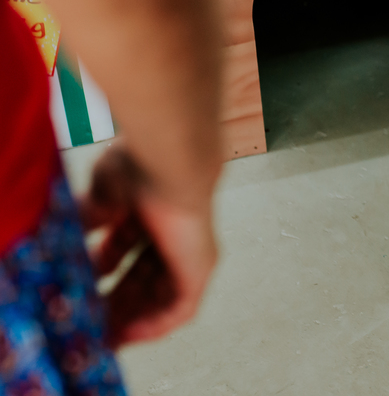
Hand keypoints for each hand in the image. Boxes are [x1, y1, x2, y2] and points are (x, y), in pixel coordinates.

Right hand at [78, 142, 217, 346]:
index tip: (81, 291)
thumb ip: (90, 216)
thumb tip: (72, 234)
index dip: (103, 272)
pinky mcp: (201, 270)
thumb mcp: (102, 194)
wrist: (170, 166)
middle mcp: (173, 235)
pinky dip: (154, 325)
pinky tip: (127, 336)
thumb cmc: (140, 168)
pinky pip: (180, 310)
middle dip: (114, 301)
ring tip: (102, 338)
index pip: (128, 251)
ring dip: (131, 319)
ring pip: (160, 297)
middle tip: (89, 323)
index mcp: (151, 214)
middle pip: (143, 278)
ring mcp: (190, 254)